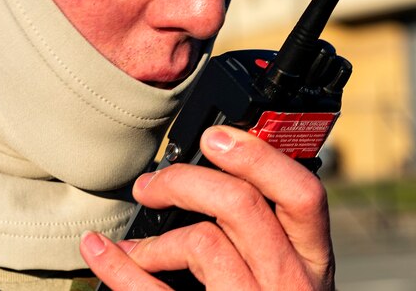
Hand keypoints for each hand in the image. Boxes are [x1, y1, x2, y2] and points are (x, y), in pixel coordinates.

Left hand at [79, 125, 334, 289]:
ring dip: (156, 236)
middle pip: (242, 205)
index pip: (305, 192)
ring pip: (204, 244)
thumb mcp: (287, 277)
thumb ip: (269, 234)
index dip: (259, 156)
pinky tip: (102, 256)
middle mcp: (291, 285)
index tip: (215, 138)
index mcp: (313, 263)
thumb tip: (223, 171)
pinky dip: (119, 270)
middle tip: (154, 185)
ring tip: (136, 244)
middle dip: (187, 181)